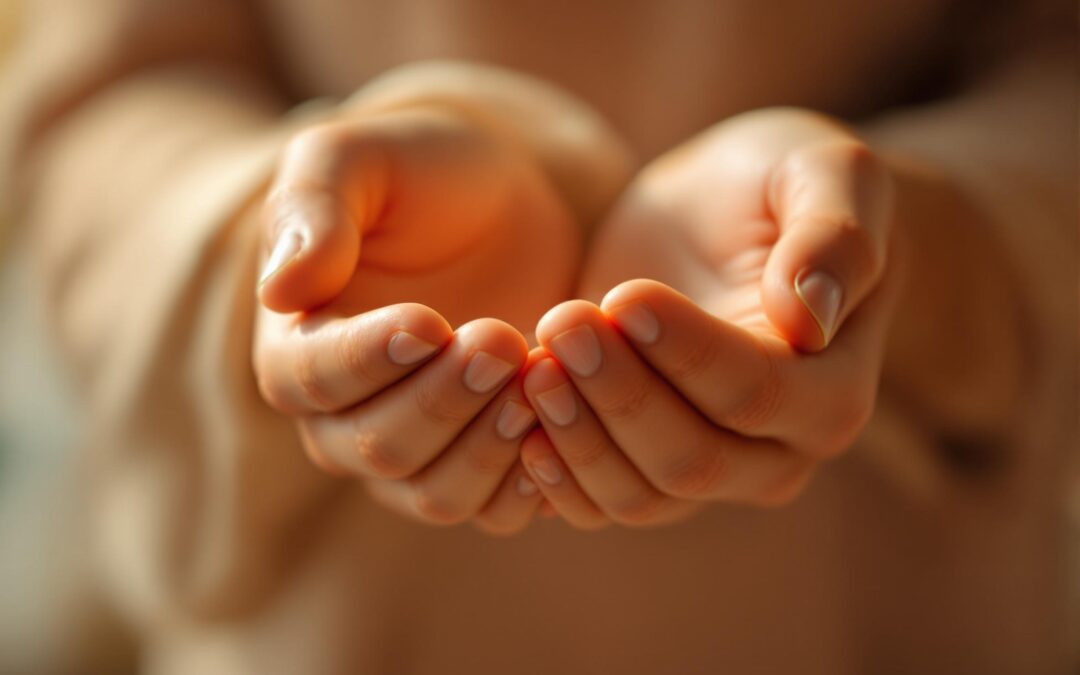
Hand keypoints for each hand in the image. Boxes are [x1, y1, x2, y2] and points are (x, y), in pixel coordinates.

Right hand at [253, 105, 580, 533]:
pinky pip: (493, 508)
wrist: (500, 204)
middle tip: (503, 341)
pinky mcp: (478, 463)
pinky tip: (559, 417)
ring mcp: (413, 451)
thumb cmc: (420, 174)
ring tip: (536, 376)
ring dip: (488, 445)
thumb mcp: (361, 158)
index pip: (310, 378)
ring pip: (435, 493)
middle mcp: (343, 416)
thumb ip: (315, 207)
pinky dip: (528, 480)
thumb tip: (279, 289)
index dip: (368, 360)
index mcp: (297, 343)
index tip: (430, 323)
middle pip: (377, 446)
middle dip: (444, 400)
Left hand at [519, 108, 900, 527]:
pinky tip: (517, 414)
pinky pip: (597, 504)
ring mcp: (710, 474)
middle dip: (619, 396)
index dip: (685, 351)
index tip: (625, 295)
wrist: (722, 217)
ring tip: (533, 362)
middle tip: (562, 323)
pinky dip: (554, 474)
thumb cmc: (778, 184)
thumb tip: (810, 318)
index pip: (755, 393)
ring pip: (639, 494)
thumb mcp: (824, 173)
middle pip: (692, 459)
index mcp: (832, 389)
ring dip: (577, 436)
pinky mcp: (643, 468)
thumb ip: (834, 238)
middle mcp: (778, 454)